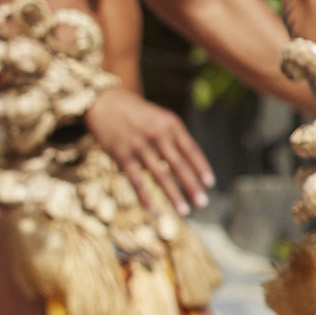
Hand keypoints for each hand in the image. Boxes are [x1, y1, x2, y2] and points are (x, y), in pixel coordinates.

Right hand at [86, 89, 214, 217]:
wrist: (106, 102)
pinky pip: (136, 180)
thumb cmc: (139, 116)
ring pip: (160, 174)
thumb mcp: (161, 119)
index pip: (191, 149)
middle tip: (202, 203)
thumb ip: (176, 139)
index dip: (201, 167)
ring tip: (185, 211)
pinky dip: (145, 197)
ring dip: (173, 195)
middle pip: (179, 164)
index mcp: (171, 124)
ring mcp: (139, 145)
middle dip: (192, 185)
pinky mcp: (122, 155)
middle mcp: (157, 134)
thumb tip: (191, 169)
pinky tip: (153, 212)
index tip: (209, 184)